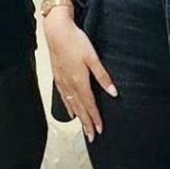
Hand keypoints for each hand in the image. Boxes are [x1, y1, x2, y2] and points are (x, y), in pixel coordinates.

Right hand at [45, 11, 116, 141]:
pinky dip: (68, 107)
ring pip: (71, 104)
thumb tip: (113, 93)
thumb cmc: (76, 42)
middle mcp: (70, 84)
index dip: (95, 119)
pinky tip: (70, 112)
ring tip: (83, 128)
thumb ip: (103, 76)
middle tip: (92, 137)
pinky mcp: (57, 77)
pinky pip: (63, 97)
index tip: (99, 131)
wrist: (56, 31)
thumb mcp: (93, 57)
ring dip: (78, 117)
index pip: (89, 105)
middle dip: (86, 123)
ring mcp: (62, 81)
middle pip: (80, 108)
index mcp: (80, 81)